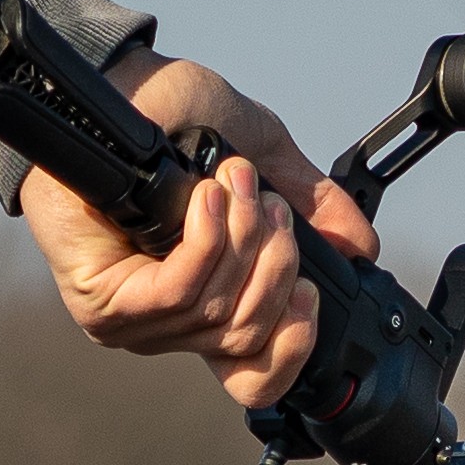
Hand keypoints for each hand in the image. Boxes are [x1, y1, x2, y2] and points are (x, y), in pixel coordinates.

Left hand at [20, 54, 387, 413]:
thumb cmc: (172, 117)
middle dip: (275, 262)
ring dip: (240, 237)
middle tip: (266, 203)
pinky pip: (178, 294)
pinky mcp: (104, 302)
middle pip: (248, 335)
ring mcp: (132, 321)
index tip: (311, 292)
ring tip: (231, 182)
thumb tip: (360, 247)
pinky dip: (204, 241)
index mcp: (206, 306)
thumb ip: (313, 204)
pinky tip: (203, 198)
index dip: (293, 349)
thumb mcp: (264, 156)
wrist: (116, 85)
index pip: (253, 378)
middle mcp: (169, 326)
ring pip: (216, 312)